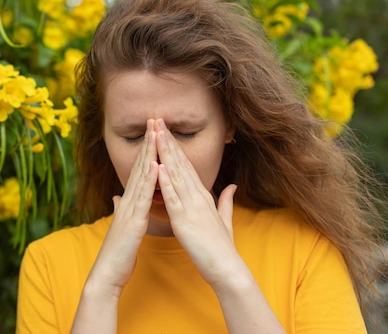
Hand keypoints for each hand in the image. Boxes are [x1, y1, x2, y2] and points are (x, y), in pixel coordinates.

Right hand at [84, 119, 158, 296]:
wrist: (108, 272)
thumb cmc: (118, 251)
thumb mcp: (122, 225)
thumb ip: (121, 208)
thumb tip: (118, 196)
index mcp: (129, 200)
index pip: (140, 170)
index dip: (147, 149)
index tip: (154, 131)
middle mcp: (128, 199)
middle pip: (140, 166)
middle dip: (148, 142)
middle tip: (154, 119)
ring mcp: (129, 208)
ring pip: (141, 175)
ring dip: (148, 153)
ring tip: (155, 132)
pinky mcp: (133, 220)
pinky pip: (143, 196)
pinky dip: (150, 179)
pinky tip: (155, 164)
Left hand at [154, 118, 242, 287]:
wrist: (227, 268)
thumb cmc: (222, 247)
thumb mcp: (224, 219)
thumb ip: (226, 200)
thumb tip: (231, 185)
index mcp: (203, 196)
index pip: (187, 166)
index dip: (176, 147)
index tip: (166, 130)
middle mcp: (198, 196)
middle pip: (181, 163)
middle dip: (168, 141)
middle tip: (157, 120)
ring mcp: (192, 207)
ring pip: (176, 175)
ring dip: (165, 153)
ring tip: (156, 134)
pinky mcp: (185, 220)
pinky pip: (174, 198)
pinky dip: (166, 182)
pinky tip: (158, 167)